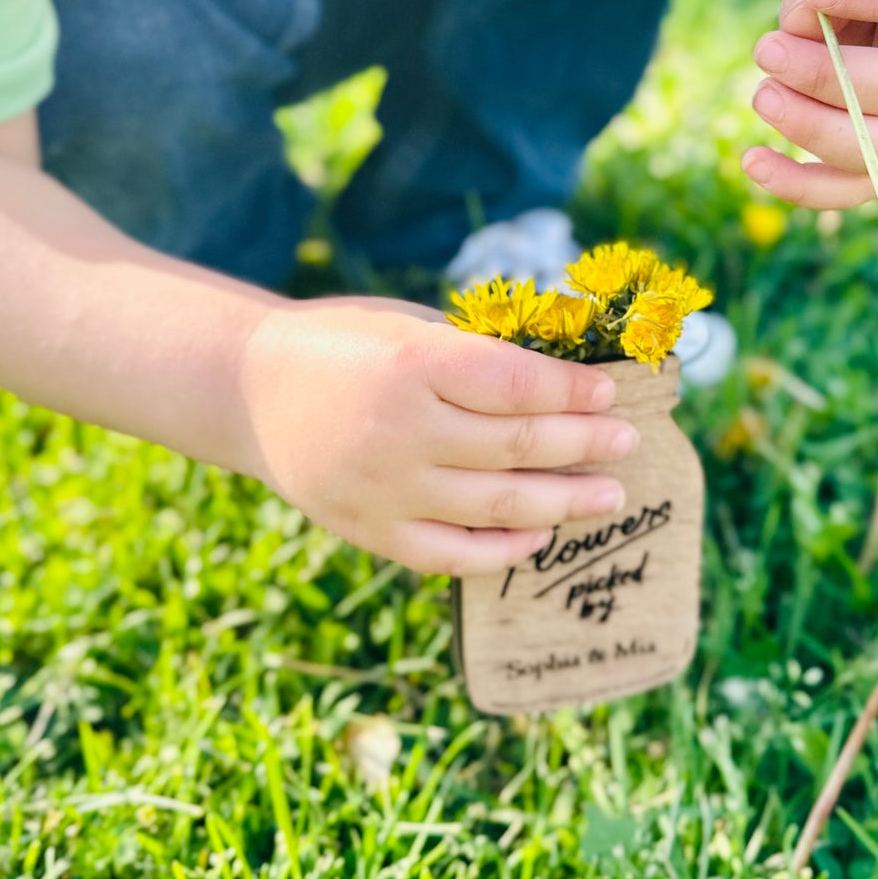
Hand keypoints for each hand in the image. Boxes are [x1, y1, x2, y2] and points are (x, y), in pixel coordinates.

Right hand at [237, 294, 641, 576]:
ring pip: (497, 506)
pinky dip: (504, 549)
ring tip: (608, 493)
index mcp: (409, 364)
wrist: (251, 391)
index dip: (573, 392)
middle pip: (516, 446)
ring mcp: (384, 489)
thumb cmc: (345, 344)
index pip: (515, 385)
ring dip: (564, 501)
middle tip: (626, 442)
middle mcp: (398, 430)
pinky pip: (453, 553)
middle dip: (583, 443)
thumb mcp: (407, 325)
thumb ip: (477, 353)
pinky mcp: (371, 532)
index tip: (610, 393)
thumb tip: (568, 377)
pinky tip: (541, 533)